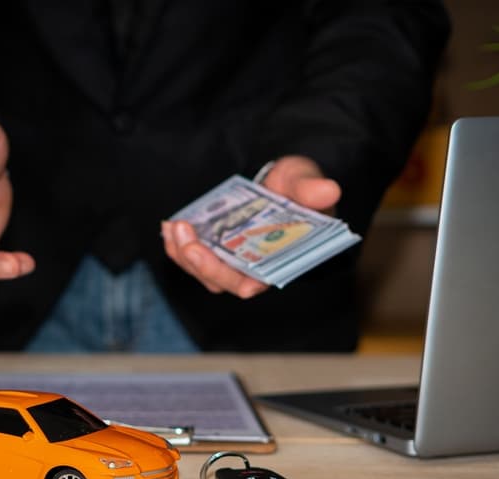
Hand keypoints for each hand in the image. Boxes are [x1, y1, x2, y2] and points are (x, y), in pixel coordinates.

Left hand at [162, 155, 340, 298]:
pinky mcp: (214, 248)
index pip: (262, 280)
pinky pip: (191, 256)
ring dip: (184, 254)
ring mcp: (231, 259)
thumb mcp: (303, 179)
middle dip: (204, 264)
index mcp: (283, 257)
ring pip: (203, 271)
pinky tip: (170, 227)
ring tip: (175, 227)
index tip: (231, 274)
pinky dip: (177, 245)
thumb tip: (329, 190)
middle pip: (225, 280)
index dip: (243, 281)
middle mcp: (254, 265)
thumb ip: (310, 187)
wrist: (275, 178)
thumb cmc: (295, 184)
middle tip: (187, 237)